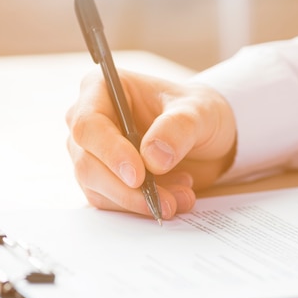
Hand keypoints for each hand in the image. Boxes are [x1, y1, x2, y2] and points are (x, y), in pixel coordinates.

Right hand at [66, 69, 236, 219]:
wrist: (209, 137)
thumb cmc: (199, 112)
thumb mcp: (201, 112)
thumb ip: (179, 128)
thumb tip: (152, 158)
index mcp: (102, 89)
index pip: (88, 124)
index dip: (110, 153)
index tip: (138, 176)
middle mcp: (90, 122)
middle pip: (87, 163)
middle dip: (127, 190)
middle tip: (165, 202)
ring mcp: (94, 154)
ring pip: (98, 189)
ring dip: (139, 202)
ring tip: (182, 198)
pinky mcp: (106, 181)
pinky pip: (113, 203)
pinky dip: (143, 207)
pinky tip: (175, 198)